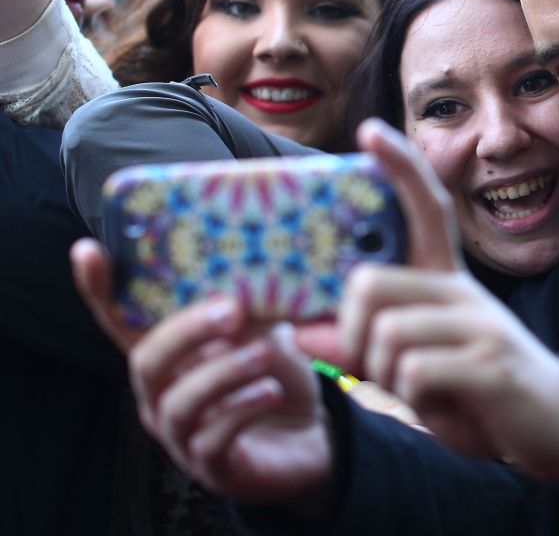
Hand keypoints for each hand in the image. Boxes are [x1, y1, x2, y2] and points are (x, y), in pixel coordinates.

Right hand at [73, 239, 333, 508]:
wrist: (312, 438)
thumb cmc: (276, 378)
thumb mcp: (269, 335)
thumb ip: (253, 313)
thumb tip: (252, 282)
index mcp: (169, 356)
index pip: (121, 324)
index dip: (99, 291)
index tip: (87, 250)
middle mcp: (161, 396)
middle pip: (147, 362)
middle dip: (187, 332)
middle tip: (232, 310)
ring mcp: (181, 435)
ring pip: (179, 402)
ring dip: (222, 372)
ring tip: (263, 353)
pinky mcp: (212, 467)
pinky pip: (212, 440)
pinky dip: (242, 409)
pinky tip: (270, 391)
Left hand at [342, 120, 558, 479]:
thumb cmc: (481, 395)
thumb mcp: (416, 368)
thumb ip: (364, 347)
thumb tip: (298, 333)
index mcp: (448, 283)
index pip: (425, 208)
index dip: (399, 167)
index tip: (368, 131)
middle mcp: (465, 293)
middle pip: (371, 283)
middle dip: (350, 335)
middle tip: (371, 366)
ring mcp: (481, 326)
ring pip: (387, 333)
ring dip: (385, 375)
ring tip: (420, 392)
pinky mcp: (492, 365)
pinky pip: (416, 371)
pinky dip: (415, 398)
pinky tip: (444, 404)